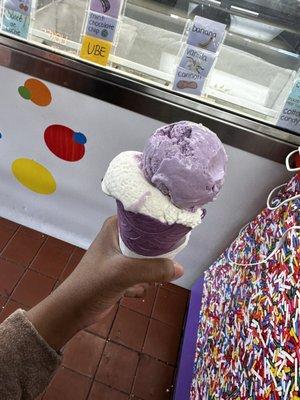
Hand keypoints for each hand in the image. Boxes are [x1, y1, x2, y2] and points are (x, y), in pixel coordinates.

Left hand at [27, 216, 183, 349]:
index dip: (161, 226)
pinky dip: (141, 284)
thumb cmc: (93, 284)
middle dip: (157, 257)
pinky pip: (142, 273)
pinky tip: (131, 293)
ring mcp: (121, 255)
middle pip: (151, 240)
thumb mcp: (123, 272)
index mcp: (116, 226)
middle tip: (158, 270)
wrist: (73, 310)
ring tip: (142, 283)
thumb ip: (153, 269)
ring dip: (149, 274)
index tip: (176, 236)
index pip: (145, 217)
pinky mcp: (122, 272)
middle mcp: (119, 237)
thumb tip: (180, 268)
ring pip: (149, 259)